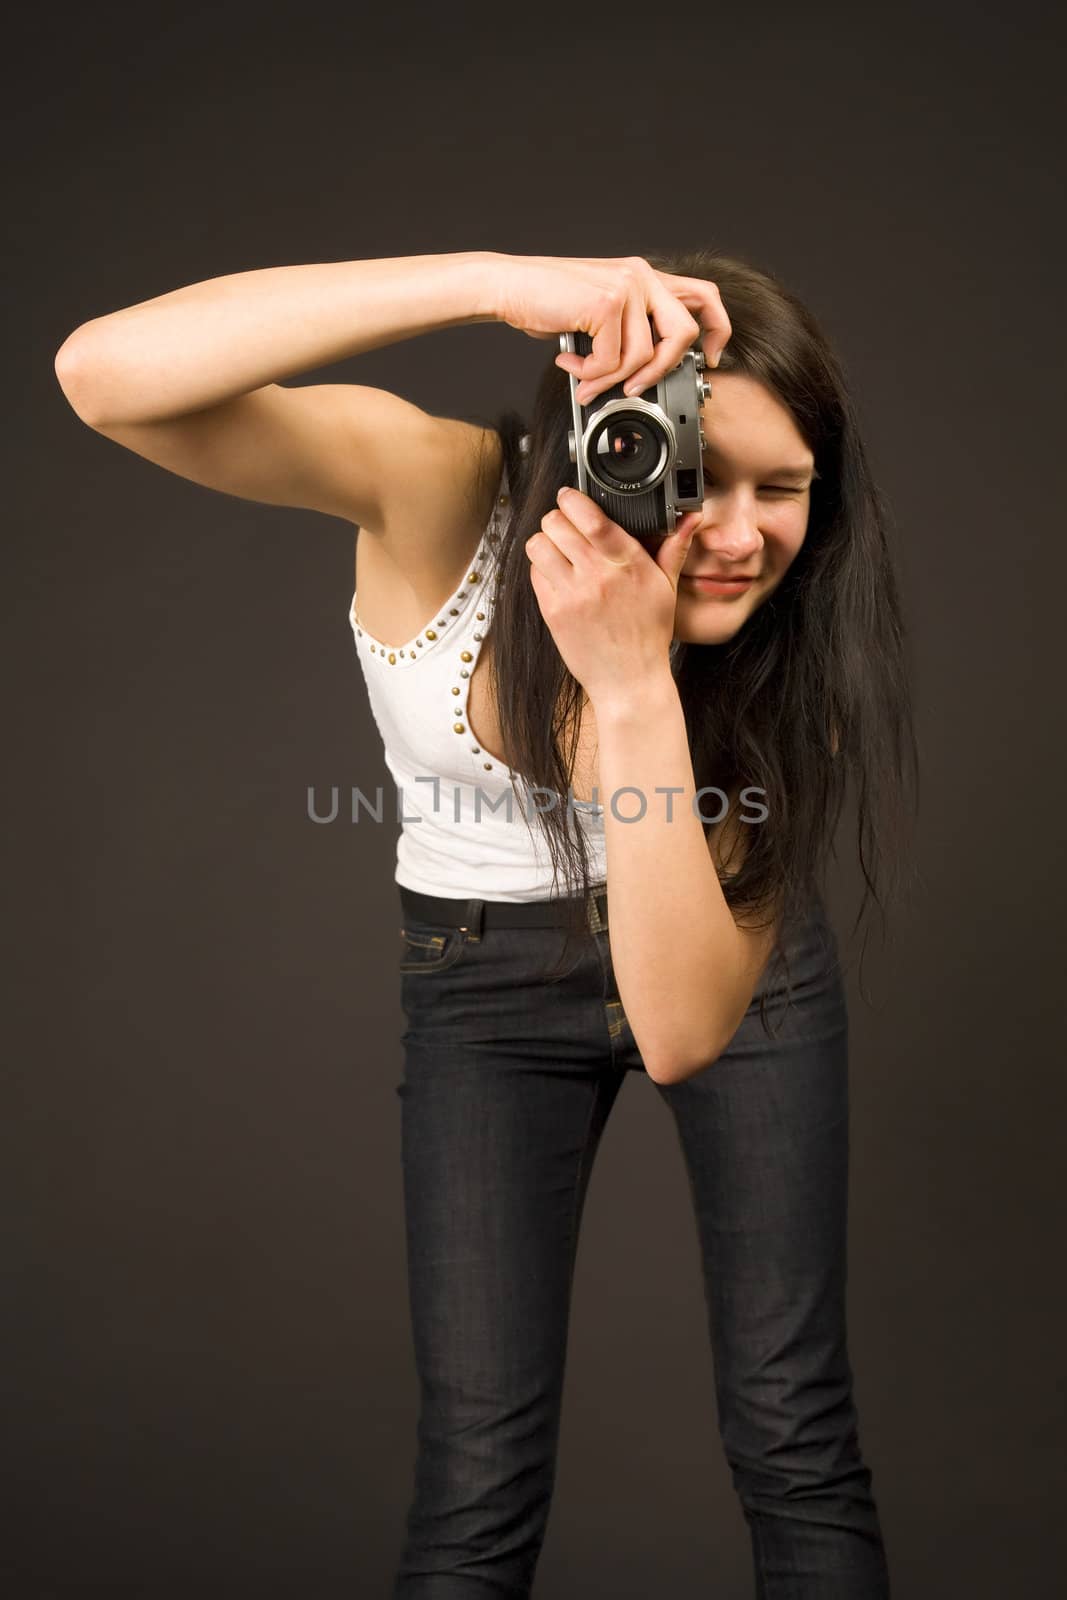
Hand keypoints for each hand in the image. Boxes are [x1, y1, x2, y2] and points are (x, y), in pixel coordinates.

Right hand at [483, 251, 730, 403]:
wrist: (508, 286)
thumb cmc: (548, 302)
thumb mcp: (598, 314)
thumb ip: (628, 330)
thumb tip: (647, 371)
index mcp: (645, 277)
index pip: (703, 296)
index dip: (717, 330)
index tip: (710, 358)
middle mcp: (641, 276)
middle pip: (684, 333)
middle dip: (662, 370)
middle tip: (636, 387)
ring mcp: (626, 287)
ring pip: (642, 356)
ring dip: (610, 380)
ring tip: (585, 379)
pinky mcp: (606, 303)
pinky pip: (612, 361)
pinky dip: (590, 374)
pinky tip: (570, 364)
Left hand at [524, 485, 702, 709]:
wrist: (629, 681)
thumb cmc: (648, 635)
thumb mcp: (666, 589)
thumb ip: (674, 548)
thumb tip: (690, 518)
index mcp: (627, 564)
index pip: (592, 518)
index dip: (572, 499)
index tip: (569, 495)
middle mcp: (598, 576)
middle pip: (557, 525)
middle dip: (556, 517)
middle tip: (563, 523)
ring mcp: (572, 594)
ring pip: (539, 545)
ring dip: (544, 540)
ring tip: (556, 547)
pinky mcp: (553, 612)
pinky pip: (535, 574)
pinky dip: (541, 568)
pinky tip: (556, 574)